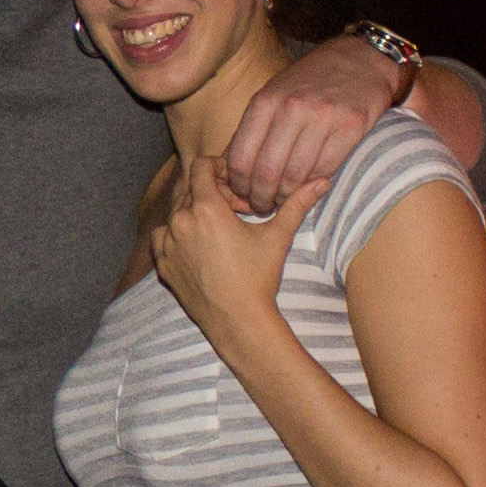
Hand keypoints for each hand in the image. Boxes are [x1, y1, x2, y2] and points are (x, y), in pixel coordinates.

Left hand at [149, 155, 327, 344]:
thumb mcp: (278, 236)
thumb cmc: (258, 277)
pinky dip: (177, 232)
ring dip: (193, 210)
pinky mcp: (162, 262)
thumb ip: (297, 204)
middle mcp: (179, 221)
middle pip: (188, 187)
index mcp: (205, 209)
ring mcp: (167, 243)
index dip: (218, 168)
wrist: (237, 320)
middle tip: (234, 207)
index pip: (200, 167)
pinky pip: (163, 235)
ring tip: (218, 225)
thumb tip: (323, 181)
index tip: (234, 181)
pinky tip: (199, 242)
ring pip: (175, 210)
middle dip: (210, 190)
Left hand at [220, 32, 402, 213]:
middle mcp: (292, 108)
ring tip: (282, 202)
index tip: (241, 196)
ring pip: (295, 176)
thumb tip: (229, 167)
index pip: (240, 157)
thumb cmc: (309, 81)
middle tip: (262, 207)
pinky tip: (307, 187)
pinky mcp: (351, 126)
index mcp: (265, 101)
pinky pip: (325, 169)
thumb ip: (253, 127)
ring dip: (286, 197)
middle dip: (260, 198)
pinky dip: (313, 185)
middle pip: (266, 172)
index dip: (238, 185)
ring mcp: (323, 117)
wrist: (360, 59)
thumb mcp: (273, 93)